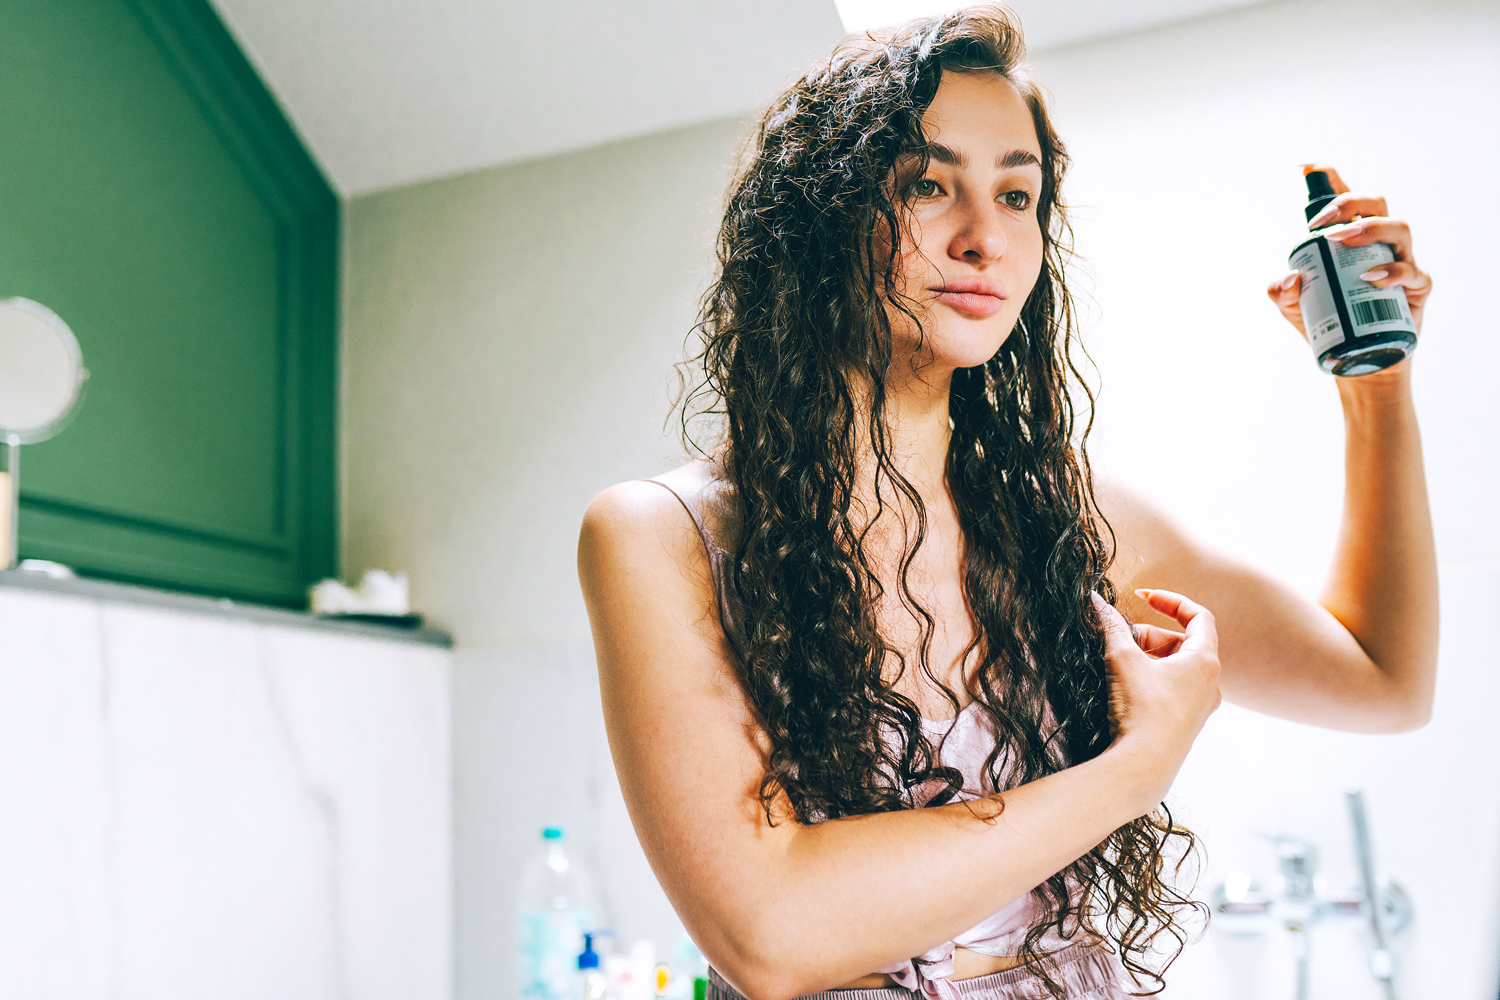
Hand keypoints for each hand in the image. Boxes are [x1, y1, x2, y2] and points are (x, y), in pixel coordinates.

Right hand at [1092, 589, 1220, 804]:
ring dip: (1148, 658)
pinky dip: (1151, 680)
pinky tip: (1125, 689)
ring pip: (1176, 668)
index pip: (1198, 616)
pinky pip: (1172, 690)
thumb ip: (1111, 626)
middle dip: (1149, 634)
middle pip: (1182, 643)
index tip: (1143, 597)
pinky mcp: (1186, 725)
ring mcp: (1200, 707)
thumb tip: (1095, 600)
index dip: (1170, 601)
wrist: (1143, 767)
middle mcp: (1210, 683)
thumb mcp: (1121, 659)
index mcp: (1204, 661)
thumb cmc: (1140, 710)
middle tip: (1119, 639)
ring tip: (1118, 665)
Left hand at [1266, 166, 1433, 357]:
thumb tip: (1286, 279)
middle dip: (1348, 203)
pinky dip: (1393, 271)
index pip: (1346, 200)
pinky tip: (1372, 277)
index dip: (1330, 178)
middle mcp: (1379, 242)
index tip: (1306, 167)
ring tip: (1342, 239)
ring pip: (1399, 227)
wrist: (1358, 361)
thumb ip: (1281, 294)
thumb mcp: (1294, 309)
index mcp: (1351, 238)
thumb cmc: (1329, 322)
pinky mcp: (1416, 287)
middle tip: (1320, 223)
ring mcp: (1402, 260)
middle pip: (1375, 203)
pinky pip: (1413, 272)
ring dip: (1371, 228)